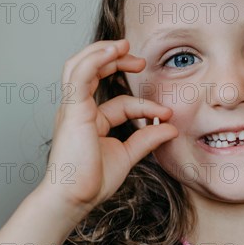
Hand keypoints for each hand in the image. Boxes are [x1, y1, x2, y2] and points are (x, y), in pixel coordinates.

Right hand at [40, 39, 177, 216]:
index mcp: (91, 120)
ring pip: (81, 66)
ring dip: (103, 52)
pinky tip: (114, 51)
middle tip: (141, 60)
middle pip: (93, 73)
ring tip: (124, 45)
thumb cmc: (91, 182)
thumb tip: (171, 128)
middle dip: (116, 61)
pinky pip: (80, 74)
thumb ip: (147, 139)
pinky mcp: (72, 109)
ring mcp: (73, 108)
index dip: (145, 105)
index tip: (166, 114)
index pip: (121, 103)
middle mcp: (79, 110)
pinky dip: (96, 59)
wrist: (73, 199)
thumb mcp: (127, 155)